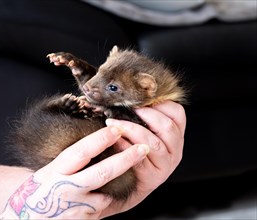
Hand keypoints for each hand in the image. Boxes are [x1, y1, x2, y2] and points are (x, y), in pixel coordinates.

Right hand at [0, 126, 148, 218]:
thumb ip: (69, 161)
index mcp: (55, 170)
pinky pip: (103, 205)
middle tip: (144, 147)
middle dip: (125, 159)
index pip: (80, 152)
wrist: (25, 219)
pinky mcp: (83, 217)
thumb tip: (94, 143)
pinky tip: (100, 195)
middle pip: (101, 172)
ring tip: (123, 169)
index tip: (115, 128)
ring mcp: (75, 205)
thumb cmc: (38, 191)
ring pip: (107, 192)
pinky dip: (106, 198)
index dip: (99, 140)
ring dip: (117, 182)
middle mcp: (65, 187)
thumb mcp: (48, 171)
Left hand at [101, 101, 185, 216]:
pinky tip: (114, 141)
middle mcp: (176, 149)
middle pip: (167, 127)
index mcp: (176, 135)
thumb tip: (125, 94)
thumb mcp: (145, 132)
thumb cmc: (135, 151)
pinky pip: (139, 159)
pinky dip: (125, 147)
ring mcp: (166, 165)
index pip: (178, 113)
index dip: (160, 103)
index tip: (141, 98)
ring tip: (113, 123)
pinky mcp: (153, 177)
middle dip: (144, 114)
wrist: (131, 184)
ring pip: (153, 143)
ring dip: (131, 129)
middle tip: (126, 108)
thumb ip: (143, 117)